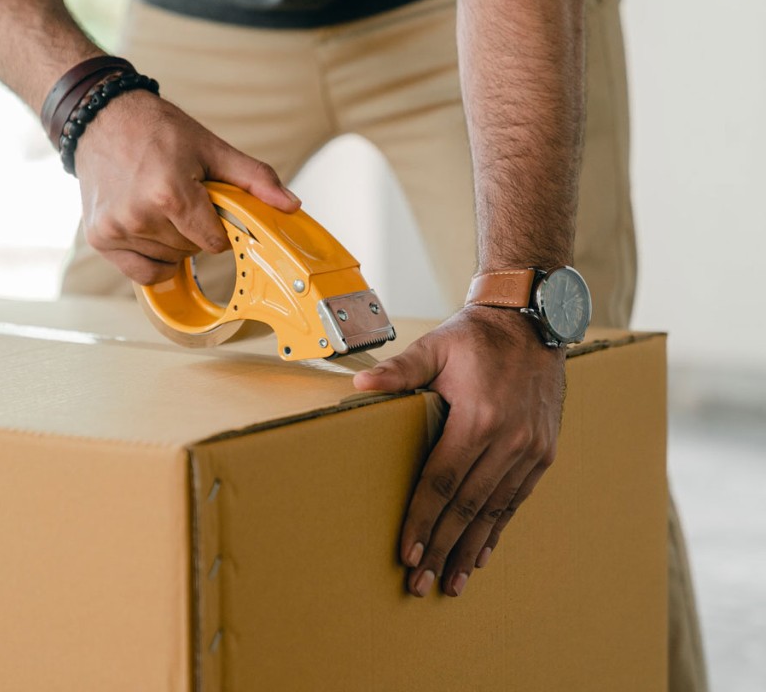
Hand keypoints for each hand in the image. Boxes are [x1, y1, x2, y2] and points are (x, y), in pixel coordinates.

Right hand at [74, 90, 299, 283]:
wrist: (101, 118)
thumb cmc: (157, 130)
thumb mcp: (212, 148)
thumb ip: (254, 179)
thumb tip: (291, 205)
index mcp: (170, 193)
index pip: (214, 242)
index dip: (219, 227)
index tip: (209, 207)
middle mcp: (140, 216)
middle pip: (191, 251)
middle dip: (195, 231)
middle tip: (181, 198)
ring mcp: (116, 229)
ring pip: (168, 261)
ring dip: (172, 242)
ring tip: (159, 205)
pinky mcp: (100, 238)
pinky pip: (142, 273)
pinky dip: (152, 259)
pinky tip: (149, 231)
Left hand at [352, 305, 565, 597]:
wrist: (533, 320)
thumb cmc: (476, 336)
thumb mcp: (436, 346)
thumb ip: (400, 370)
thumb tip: (361, 386)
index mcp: (480, 417)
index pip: (443, 482)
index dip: (422, 520)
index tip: (406, 553)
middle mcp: (510, 440)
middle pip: (467, 506)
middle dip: (441, 548)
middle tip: (420, 583)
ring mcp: (531, 449)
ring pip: (494, 511)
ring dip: (470, 549)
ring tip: (450, 582)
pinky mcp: (543, 452)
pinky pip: (516, 500)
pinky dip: (497, 529)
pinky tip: (481, 554)